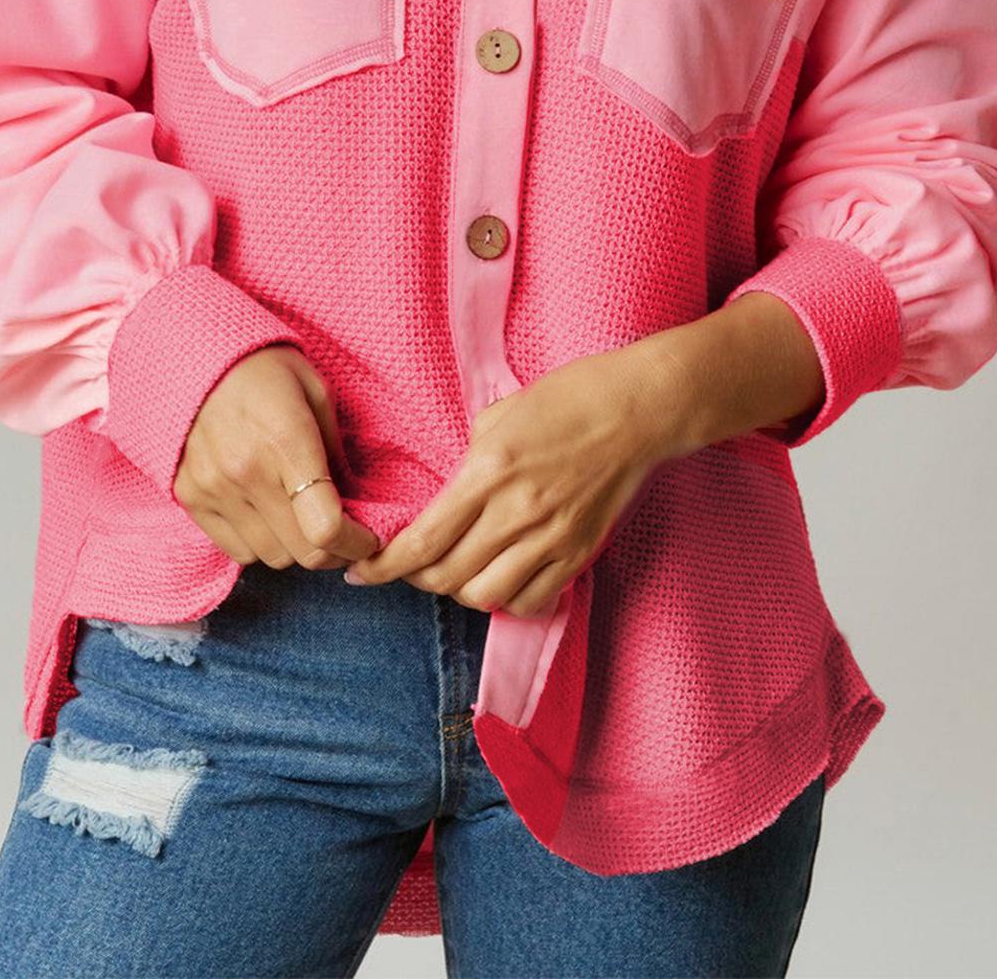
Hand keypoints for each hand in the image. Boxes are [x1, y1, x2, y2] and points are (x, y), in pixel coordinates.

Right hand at [173, 344, 379, 572]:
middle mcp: (245, 471)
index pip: (325, 527)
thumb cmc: (266, 368)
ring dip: (295, 547)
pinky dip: (260, 544)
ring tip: (302, 518)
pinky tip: (268, 514)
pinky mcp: (189, 497)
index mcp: (286, 440)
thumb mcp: (316, 392)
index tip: (368, 537)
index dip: (356, 543)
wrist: (193, 354)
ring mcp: (213, 488)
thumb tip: (354, 503)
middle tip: (343, 534)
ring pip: (271, 558)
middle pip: (302, 552)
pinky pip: (236, 551)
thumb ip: (336, 452)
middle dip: (333, 551)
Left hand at [342, 346, 672, 616]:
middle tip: (406, 567)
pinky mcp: (578, 551)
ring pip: (486, 596)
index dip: (383, 566)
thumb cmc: (568, 398)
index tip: (359, 573)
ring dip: (460, 590)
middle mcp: (516, 511)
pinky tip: (498, 578)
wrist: (637, 409)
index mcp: (489, 470)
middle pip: (448, 576)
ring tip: (453, 572)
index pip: (424, 539)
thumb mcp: (499, 413)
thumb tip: (447, 493)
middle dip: (416, 579)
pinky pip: (532, 599)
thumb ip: (469, 458)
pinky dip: (506, 598)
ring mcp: (551, 537)